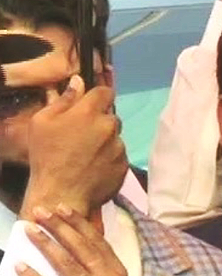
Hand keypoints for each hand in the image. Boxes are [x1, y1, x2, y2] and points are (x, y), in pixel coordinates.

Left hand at [15, 204, 126, 275]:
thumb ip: (94, 268)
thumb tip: (70, 240)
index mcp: (118, 272)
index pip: (97, 241)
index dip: (78, 223)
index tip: (62, 208)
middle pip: (81, 248)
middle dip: (60, 227)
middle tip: (41, 212)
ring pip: (66, 264)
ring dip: (45, 244)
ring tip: (29, 230)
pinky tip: (20, 266)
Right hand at [21, 75, 126, 218]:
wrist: (61, 194)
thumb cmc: (47, 156)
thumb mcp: (42, 122)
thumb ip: (64, 99)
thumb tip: (78, 81)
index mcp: (90, 112)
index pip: (105, 92)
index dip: (98, 96)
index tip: (90, 104)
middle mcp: (110, 126)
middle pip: (111, 116)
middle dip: (100, 121)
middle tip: (82, 135)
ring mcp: (120, 147)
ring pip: (115, 137)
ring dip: (105, 141)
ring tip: (86, 155)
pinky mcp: (124, 165)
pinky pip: (119, 155)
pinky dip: (110, 158)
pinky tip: (94, 167)